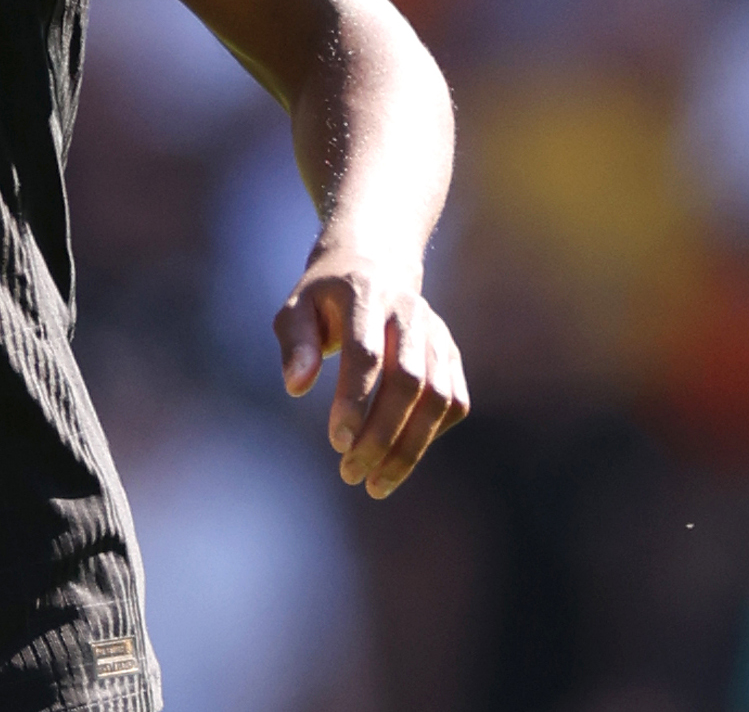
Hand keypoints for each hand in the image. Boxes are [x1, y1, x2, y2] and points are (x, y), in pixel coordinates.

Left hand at [274, 245, 469, 499]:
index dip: (354, 400)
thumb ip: (294, 344)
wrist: (371, 264)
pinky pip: (454, 403)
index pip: (365, 354)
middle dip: (381, 435)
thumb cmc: (323, 297)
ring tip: (375, 483)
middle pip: (407, 381)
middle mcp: (410, 312)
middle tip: (350, 473)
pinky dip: (431, 435)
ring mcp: (436, 333)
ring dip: (410, 447)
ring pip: (438, 398)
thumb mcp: (295, 308)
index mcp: (365, 295)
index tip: (336, 442)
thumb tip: (297, 387)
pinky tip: (398, 458)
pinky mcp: (451, 354)